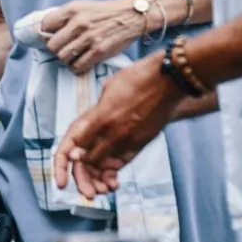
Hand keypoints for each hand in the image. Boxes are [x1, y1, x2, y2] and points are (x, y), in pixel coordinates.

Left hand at [42, 0, 147, 74]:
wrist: (130, 15)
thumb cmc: (104, 12)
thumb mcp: (82, 6)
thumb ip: (65, 17)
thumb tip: (46, 32)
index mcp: (73, 9)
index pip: (45, 25)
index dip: (46, 33)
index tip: (51, 36)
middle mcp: (79, 23)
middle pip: (52, 45)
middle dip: (56, 48)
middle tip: (63, 48)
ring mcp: (89, 38)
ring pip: (63, 57)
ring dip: (66, 59)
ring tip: (73, 55)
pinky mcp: (99, 51)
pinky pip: (77, 66)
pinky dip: (77, 67)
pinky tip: (81, 62)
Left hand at [52, 56, 179, 197]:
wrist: (167, 80)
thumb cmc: (138, 78)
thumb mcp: (110, 87)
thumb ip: (100, 104)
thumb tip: (94, 112)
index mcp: (102, 117)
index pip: (80, 142)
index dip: (75, 148)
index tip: (74, 149)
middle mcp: (115, 132)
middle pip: (92, 157)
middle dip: (86, 160)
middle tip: (85, 158)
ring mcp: (131, 139)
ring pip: (110, 161)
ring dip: (103, 163)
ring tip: (100, 162)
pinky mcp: (144, 141)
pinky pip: (127, 159)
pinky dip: (119, 161)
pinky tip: (115, 160)